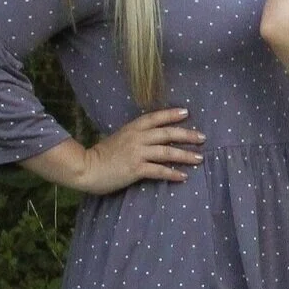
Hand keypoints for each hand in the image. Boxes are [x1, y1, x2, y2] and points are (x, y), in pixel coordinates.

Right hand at [73, 108, 203, 194]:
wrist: (85, 168)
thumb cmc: (101, 155)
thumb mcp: (119, 137)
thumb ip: (136, 135)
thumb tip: (154, 136)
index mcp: (132, 128)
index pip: (156, 117)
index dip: (171, 114)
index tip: (186, 112)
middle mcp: (137, 138)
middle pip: (168, 133)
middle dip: (187, 135)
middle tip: (202, 137)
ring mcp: (137, 153)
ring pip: (167, 152)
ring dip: (185, 155)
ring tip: (199, 158)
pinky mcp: (135, 169)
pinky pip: (159, 170)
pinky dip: (173, 173)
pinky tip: (183, 176)